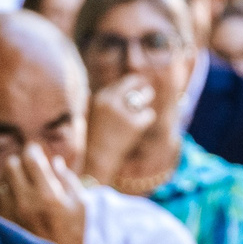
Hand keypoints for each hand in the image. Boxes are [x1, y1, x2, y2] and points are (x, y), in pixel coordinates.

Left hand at [0, 143, 86, 243]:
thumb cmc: (73, 235)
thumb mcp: (80, 206)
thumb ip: (67, 179)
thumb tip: (55, 161)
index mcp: (48, 196)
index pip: (31, 159)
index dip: (33, 151)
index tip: (36, 153)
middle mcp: (25, 202)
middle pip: (10, 164)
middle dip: (19, 162)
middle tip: (26, 168)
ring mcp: (9, 213)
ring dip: (8, 176)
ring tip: (18, 182)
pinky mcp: (1, 222)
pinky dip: (1, 191)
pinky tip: (10, 195)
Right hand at [82, 75, 157, 192]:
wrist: (95, 160)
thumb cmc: (95, 139)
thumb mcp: (94, 114)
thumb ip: (104, 102)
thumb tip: (119, 90)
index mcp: (100, 98)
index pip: (120, 83)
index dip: (131, 83)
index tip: (137, 84)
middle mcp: (110, 102)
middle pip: (133, 83)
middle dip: (142, 85)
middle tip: (148, 91)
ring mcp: (123, 113)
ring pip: (144, 97)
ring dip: (147, 97)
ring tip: (148, 99)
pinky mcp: (134, 125)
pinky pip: (148, 114)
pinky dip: (147, 118)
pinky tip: (143, 123)